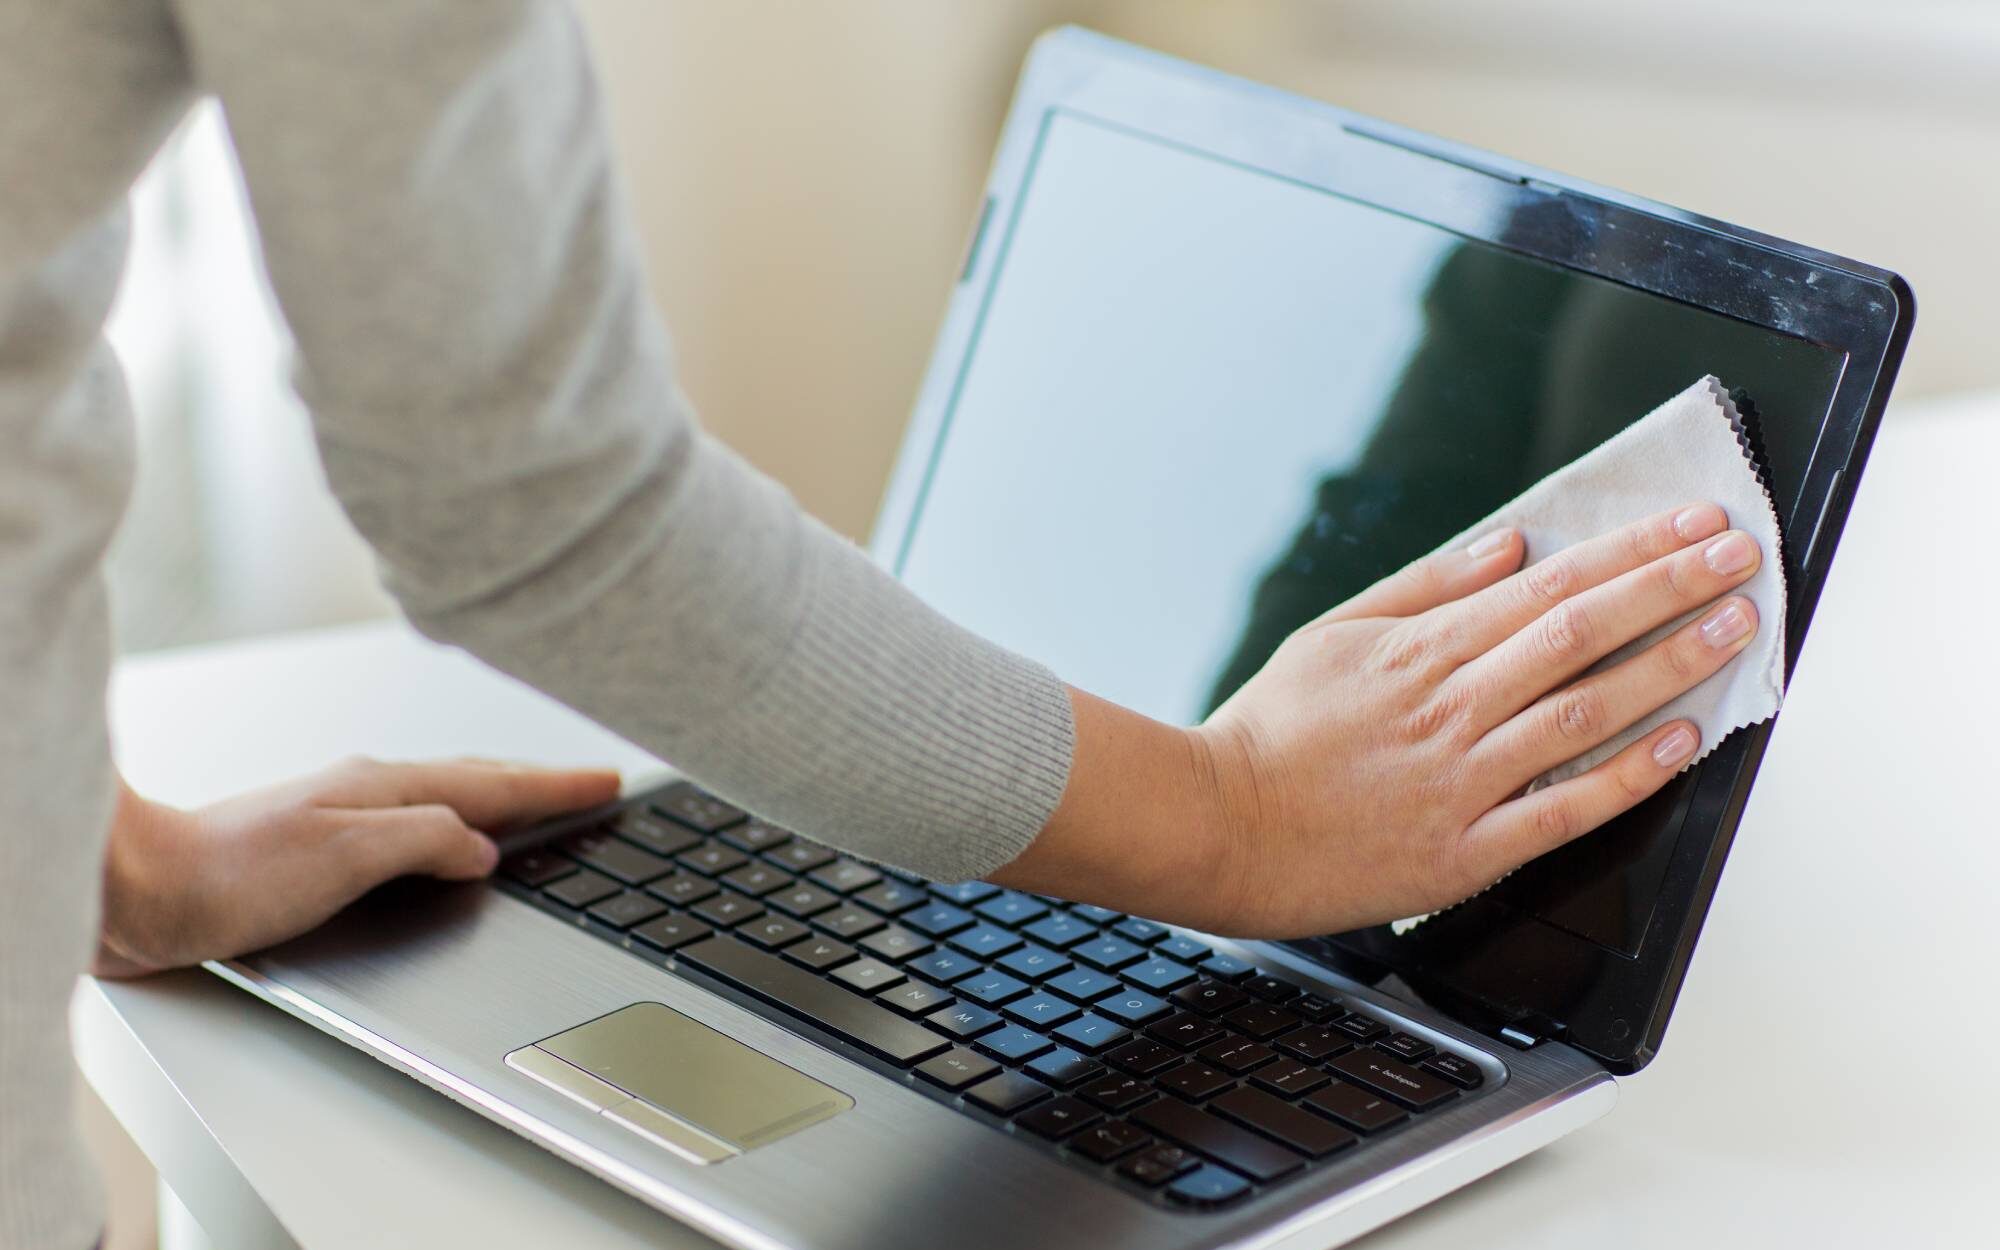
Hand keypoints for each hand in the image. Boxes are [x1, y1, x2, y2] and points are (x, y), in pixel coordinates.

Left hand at [94, 756, 620, 976]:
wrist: (142, 890)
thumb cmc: (230, 875)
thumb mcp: (349, 855)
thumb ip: (426, 841)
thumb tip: (481, 847)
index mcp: (386, 787)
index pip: (495, 786)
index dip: (557, 787)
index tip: (608, 781)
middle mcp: (369, 792)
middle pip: (478, 779)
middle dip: (541, 781)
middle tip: (591, 783)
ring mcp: (346, 814)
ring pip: (449, 798)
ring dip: (502, 796)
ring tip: (541, 801)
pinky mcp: (324, 846)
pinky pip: (419, 822)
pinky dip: (458, 820)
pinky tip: (453, 839)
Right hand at [995, 502, 1761, 937]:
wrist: (1217, 827)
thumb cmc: (1268, 733)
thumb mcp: (1333, 633)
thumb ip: (1425, 586)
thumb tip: (1508, 545)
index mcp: (1420, 649)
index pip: (1550, 586)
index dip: (1633, 551)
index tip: (1693, 524)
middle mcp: (1452, 707)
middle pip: (1583, 635)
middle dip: (1672, 587)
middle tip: (1738, 555)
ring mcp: (1463, 779)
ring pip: (1587, 712)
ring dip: (1670, 665)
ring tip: (1733, 629)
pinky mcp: (1464, 850)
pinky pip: (1563, 809)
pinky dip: (1627, 776)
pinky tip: (1679, 744)